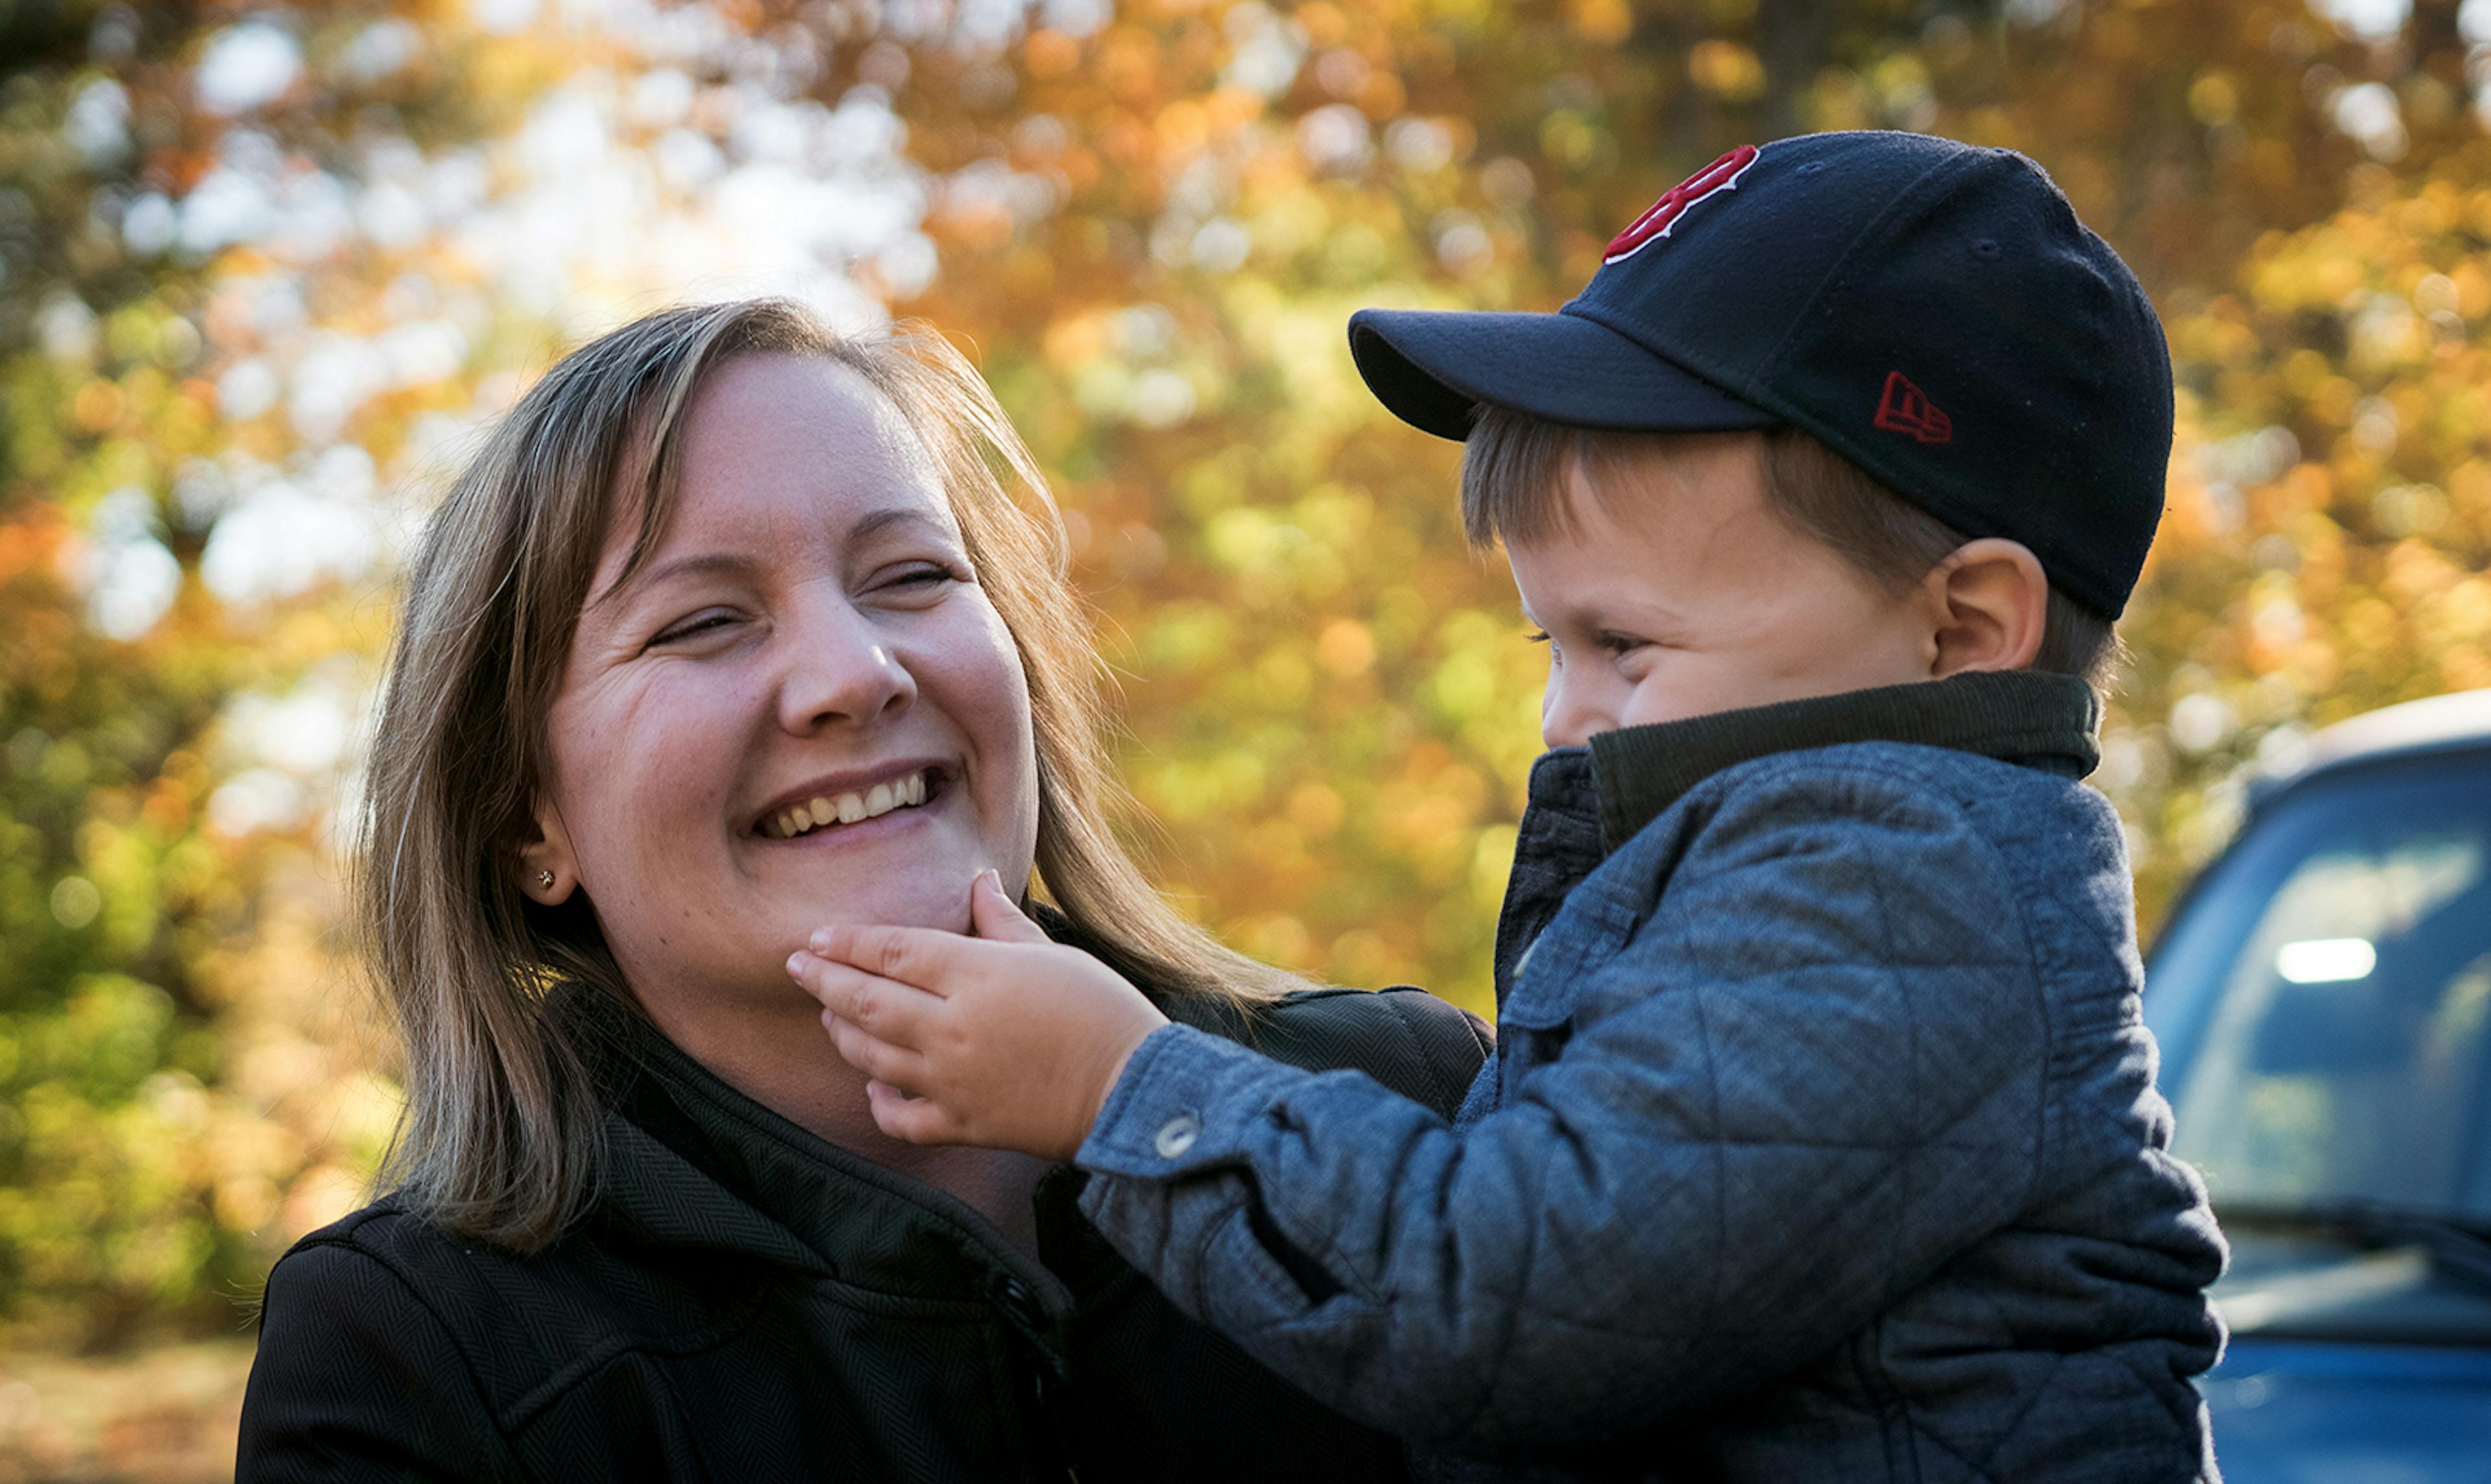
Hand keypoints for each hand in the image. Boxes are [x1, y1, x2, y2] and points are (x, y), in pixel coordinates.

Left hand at [786, 870, 1170, 1160]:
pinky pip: (900, 1117)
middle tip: (796, 966)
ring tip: (830, 1014)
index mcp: (976, 975)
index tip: (816, 937)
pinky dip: (878, 1101)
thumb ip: (1002, 923)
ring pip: (872, 1056)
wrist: (1135, 1089)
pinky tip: (873, 1084)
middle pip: (866, 1000)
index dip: (847, 942)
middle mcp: (952, 1027)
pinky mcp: (964, 1126)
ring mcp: (953, 1081)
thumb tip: (977, 881)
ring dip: (842, 1032)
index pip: (892, 951)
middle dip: (823, 980)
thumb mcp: (1053, 953)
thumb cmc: (1103, 1010)